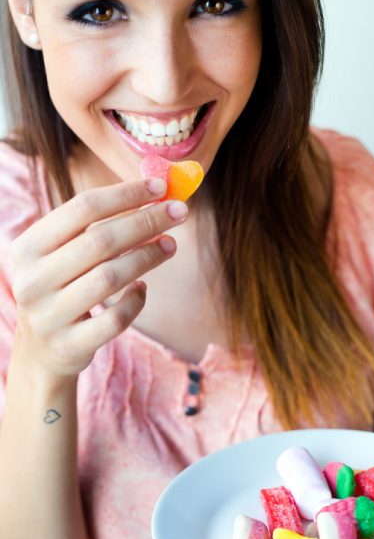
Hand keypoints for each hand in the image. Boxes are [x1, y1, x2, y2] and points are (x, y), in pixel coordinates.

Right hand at [10, 178, 186, 377]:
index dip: (126, 195)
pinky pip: (116, 319)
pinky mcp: (70, 344)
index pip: (82, 208)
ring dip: (147, 256)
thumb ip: (96, 227)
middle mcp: (32, 280)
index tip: (161, 188)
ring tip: (170, 244)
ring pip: (109, 278)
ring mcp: (49, 315)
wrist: (41, 351)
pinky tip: (142, 289)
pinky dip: (135, 301)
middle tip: (179, 212)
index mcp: (28, 247)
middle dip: (146, 221)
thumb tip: (156, 195)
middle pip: (100, 240)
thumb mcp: (62, 256)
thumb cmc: (63, 288)